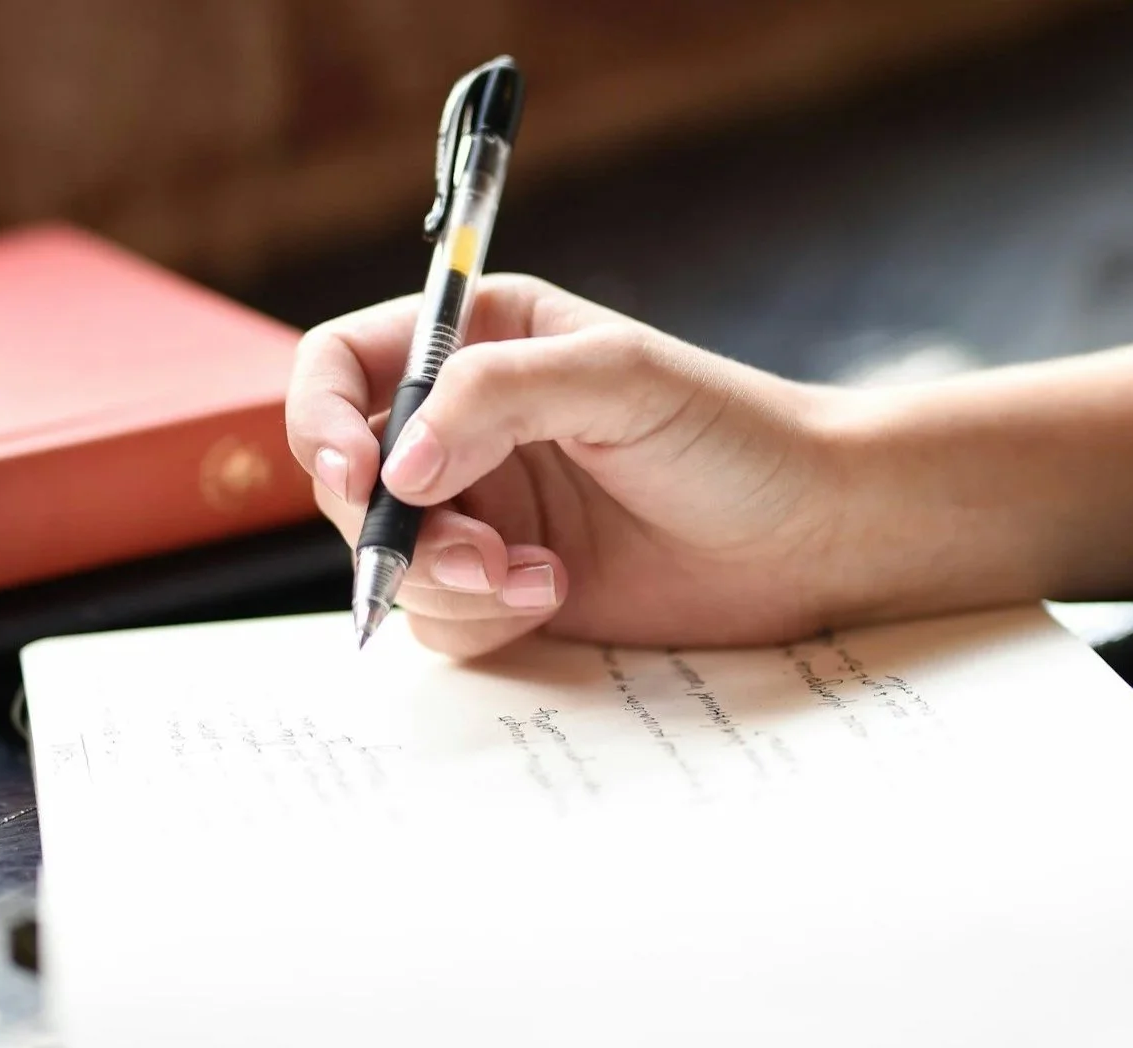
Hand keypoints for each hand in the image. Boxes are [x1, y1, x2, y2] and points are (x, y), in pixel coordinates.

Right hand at [285, 275, 854, 657]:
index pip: (342, 367)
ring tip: (536, 578)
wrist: (812, 535)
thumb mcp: (618, 380)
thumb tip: (394, 468)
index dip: (321, 420)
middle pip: (351, 479)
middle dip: (397, 528)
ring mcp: (485, 511)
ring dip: (445, 581)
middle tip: (476, 553)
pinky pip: (439, 618)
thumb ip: (496, 396)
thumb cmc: (734, 434)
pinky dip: (482, 618)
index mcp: (481, 343)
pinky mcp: (507, 587)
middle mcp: (467, 427)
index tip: (357, 476)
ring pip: (389, 560)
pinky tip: (556, 595)